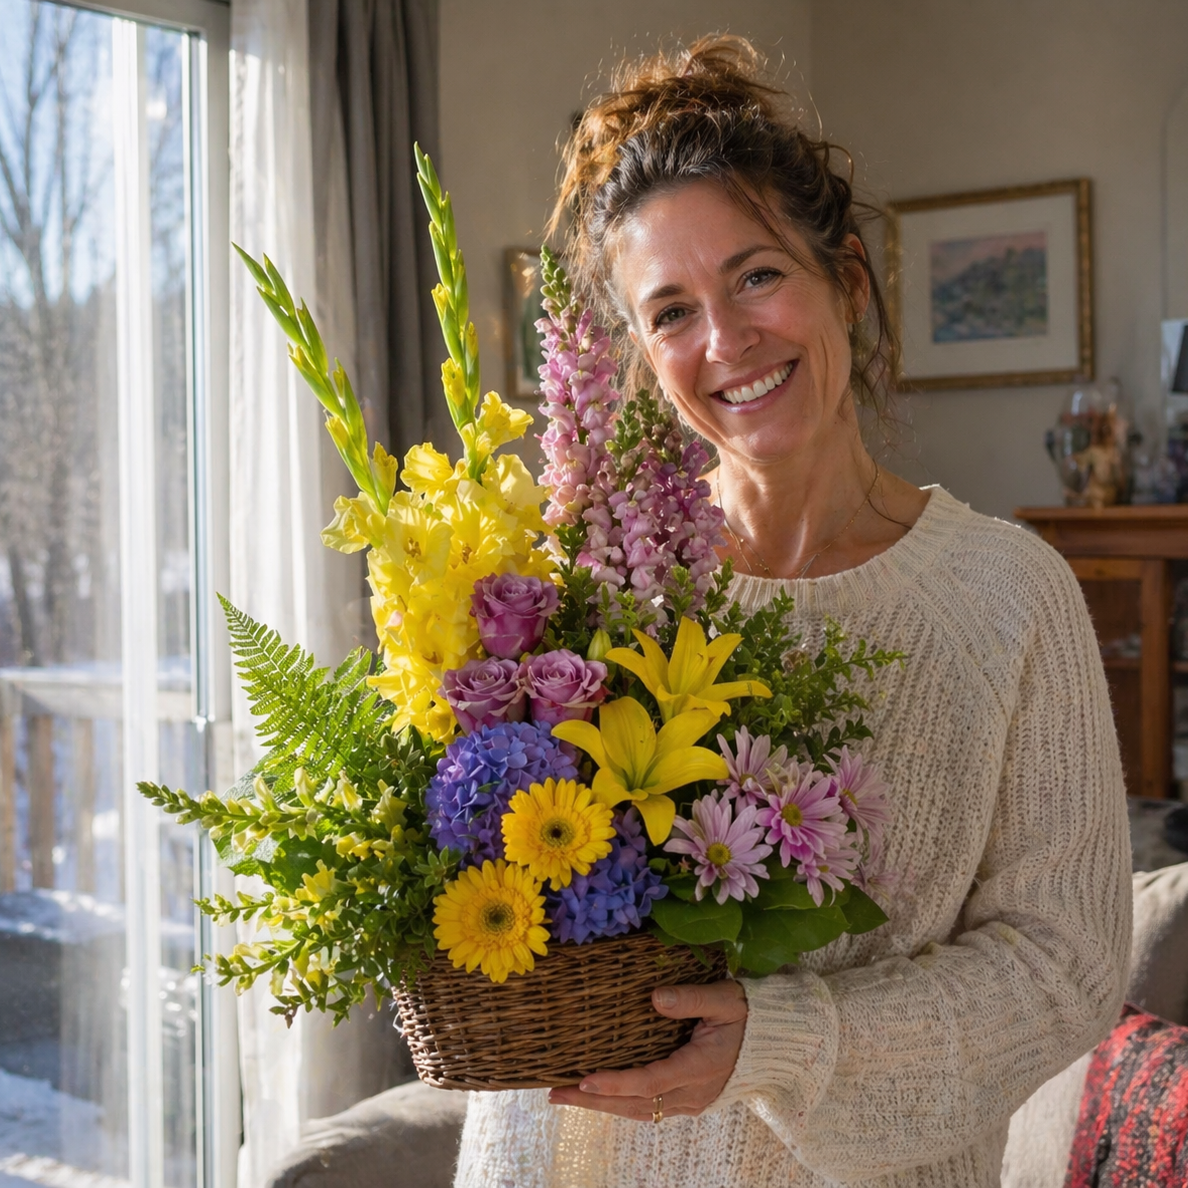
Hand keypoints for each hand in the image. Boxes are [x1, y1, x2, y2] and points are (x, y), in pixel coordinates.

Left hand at [548, 979, 746, 1120]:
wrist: (775, 1043)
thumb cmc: (748, 1014)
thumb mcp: (725, 998)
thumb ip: (691, 998)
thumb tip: (655, 998)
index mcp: (701, 1067)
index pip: (651, 1081)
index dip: (617, 1083)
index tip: (585, 1080)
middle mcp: (693, 1093)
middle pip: (636, 1104)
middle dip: (594, 1101)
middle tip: (555, 1094)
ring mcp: (690, 1101)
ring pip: (639, 1111)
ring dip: (603, 1105)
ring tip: (566, 1096)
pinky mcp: (687, 1100)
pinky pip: (648, 1107)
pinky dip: (620, 1102)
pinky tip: (598, 1094)